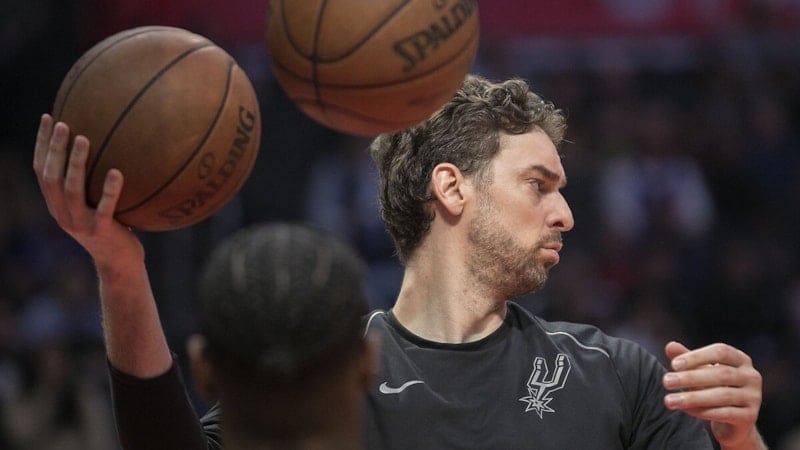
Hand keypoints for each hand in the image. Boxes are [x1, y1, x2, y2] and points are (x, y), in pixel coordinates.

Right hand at [32, 114, 142, 265]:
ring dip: (75, 163)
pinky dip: (110, 190)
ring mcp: (79, 224)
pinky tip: (117, 172)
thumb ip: (93, 183)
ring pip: (71, 190)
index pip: (41, 170)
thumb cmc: (114, 229)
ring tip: (84, 138)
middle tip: (63, 123)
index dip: (42, 144)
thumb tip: (110, 145)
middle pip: (50, 176)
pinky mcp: (101, 232)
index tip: (49, 117)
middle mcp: (62, 213)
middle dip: (54, 148)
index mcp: (57, 205)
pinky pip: (104, 208)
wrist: (120, 264)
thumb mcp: (97, 205)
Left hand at [662, 341, 766, 449]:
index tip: (673, 364)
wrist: (733, 422)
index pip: (721, 352)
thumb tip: (670, 345)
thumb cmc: (714, 388)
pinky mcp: (750, 417)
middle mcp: (752, 376)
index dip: (697, 356)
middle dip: (690, 378)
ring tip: (669, 400)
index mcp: (741, 359)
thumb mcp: (701, 371)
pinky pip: (724, 413)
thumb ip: (687, 359)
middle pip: (720, 374)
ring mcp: (754, 397)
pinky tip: (684, 410)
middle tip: (666, 381)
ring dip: (692, 397)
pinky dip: (703, 411)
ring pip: (722, 395)